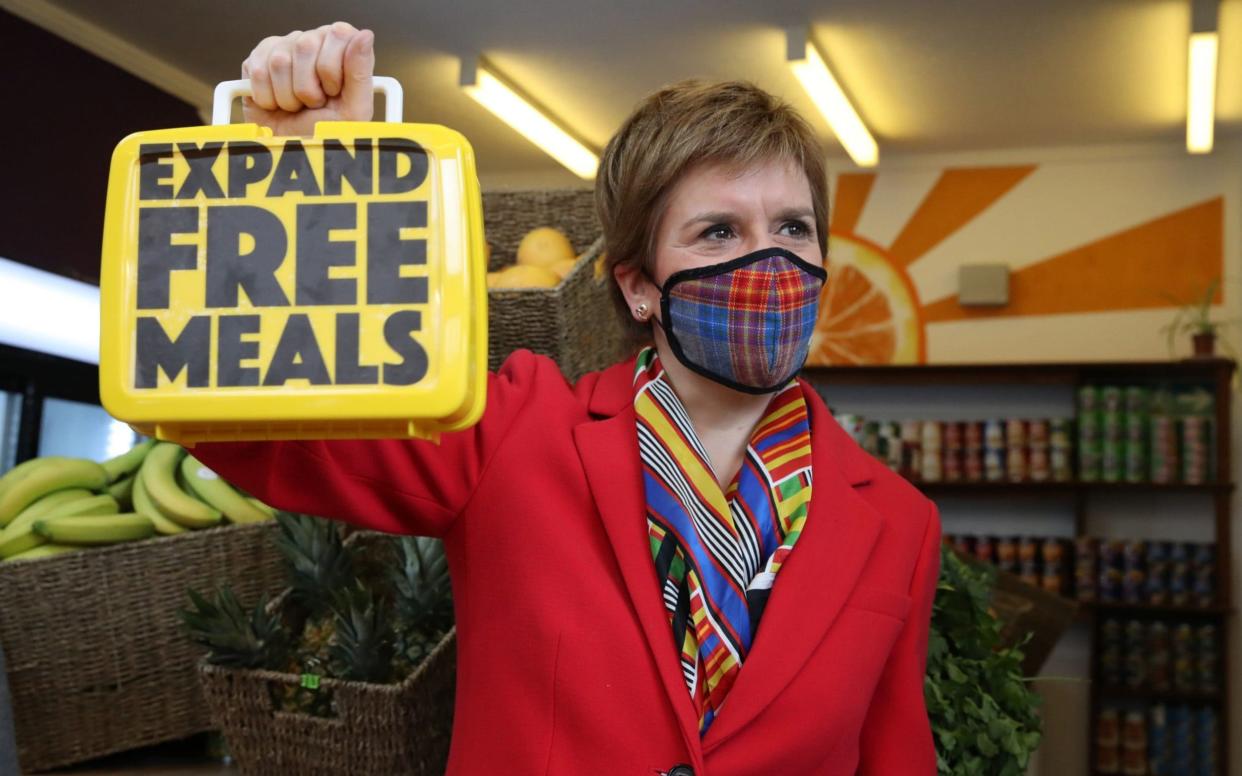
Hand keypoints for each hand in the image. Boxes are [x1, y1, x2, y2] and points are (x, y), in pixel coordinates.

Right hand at [240, 22, 374, 135]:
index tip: (334, 91)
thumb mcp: (354, 109)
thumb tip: (365, 35)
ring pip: (280, 61)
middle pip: (306, 45)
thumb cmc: (326, 130)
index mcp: (342, 47)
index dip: (333, 70)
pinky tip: (277, 103)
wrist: (293, 148)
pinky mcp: (257, 59)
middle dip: (309, 87)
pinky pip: (257, 71)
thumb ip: (361, 72)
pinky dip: (268, 97)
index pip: (338, 34)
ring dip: (288, 97)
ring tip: (296, 106)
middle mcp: (313, 40)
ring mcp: (284, 47)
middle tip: (314, 103)